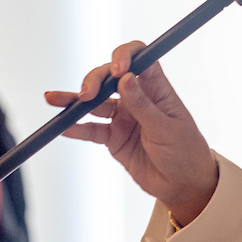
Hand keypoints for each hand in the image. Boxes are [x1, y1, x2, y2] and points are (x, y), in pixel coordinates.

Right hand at [45, 41, 218, 225]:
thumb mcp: (167, 128)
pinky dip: (76, 128)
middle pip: (111, 79)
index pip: (141, 60)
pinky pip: (91, 130)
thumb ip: (143, 105)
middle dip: (95, 81)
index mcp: (158, 90)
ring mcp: (124, 118)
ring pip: (95, 103)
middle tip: (86, 94)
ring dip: (75, 100)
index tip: (117, 68)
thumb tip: (126, 78)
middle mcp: (138, 99)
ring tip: (55, 99)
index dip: (126, 56)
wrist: (184, 185)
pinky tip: (62, 127)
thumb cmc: (186, 151)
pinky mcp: (113, 138)